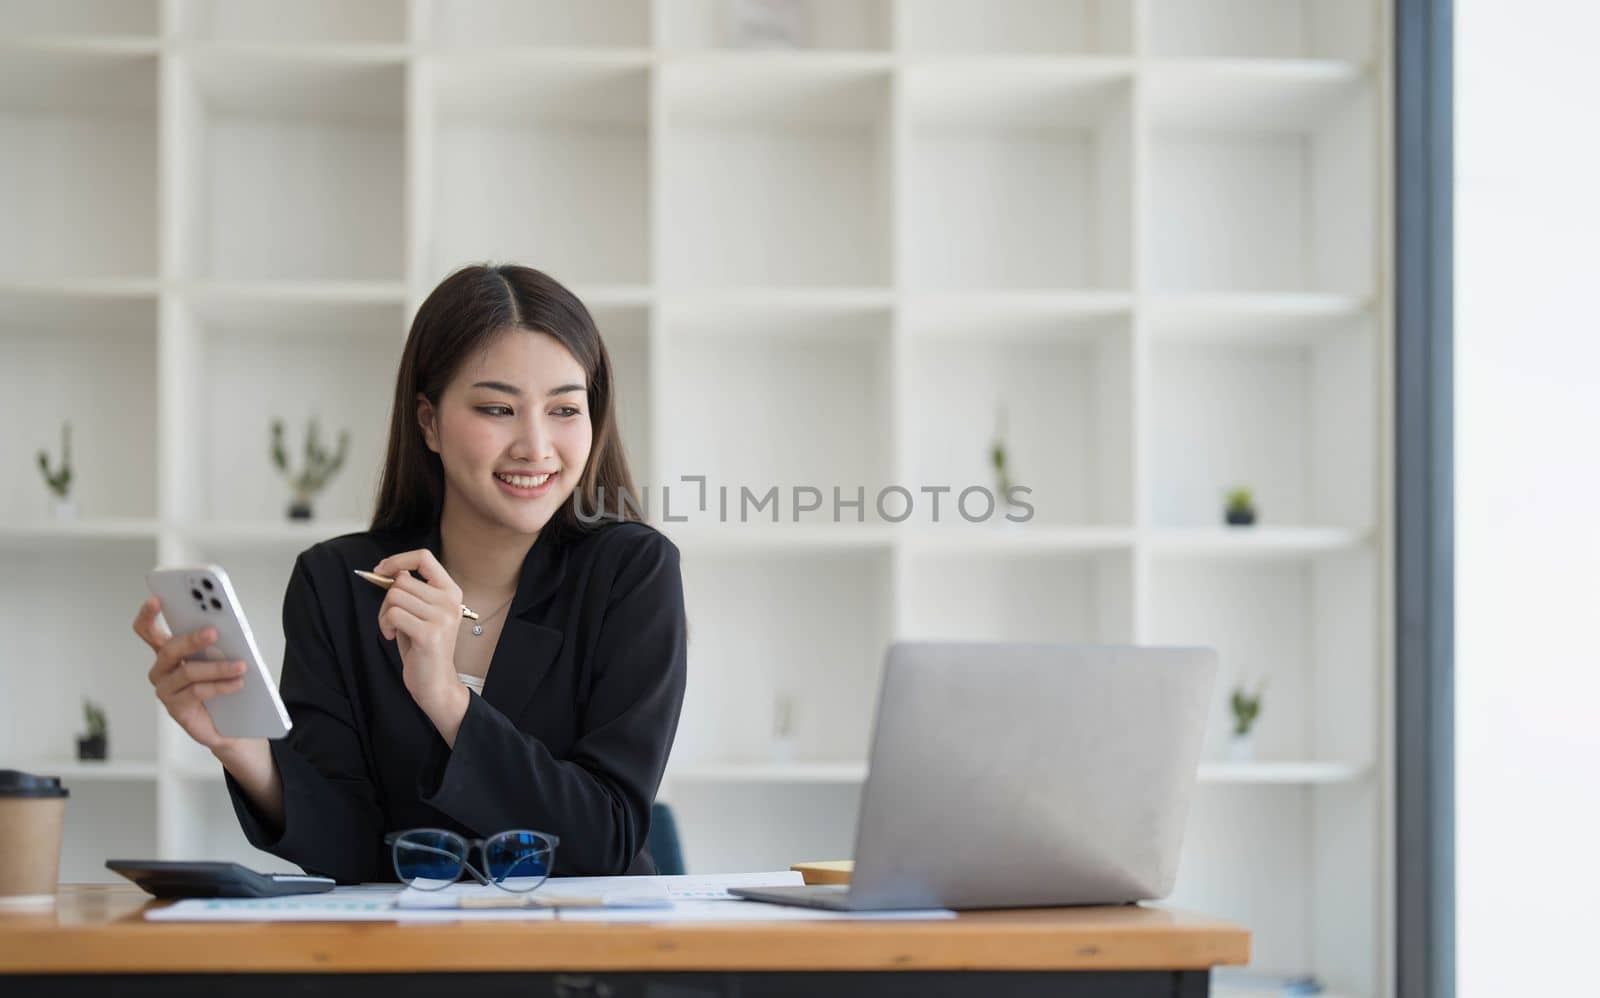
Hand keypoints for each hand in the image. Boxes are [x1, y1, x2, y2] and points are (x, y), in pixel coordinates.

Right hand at [134, 597, 246, 753]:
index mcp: (169, 652)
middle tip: (213, 632)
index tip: (156, 600)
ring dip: (218, 667)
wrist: (229, 721)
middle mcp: (162, 670)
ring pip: (188, 671)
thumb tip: (225, 626)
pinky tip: (237, 683)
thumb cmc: (221, 683)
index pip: (148, 631)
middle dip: (192, 639)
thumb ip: (216, 642)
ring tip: (241, 665)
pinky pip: (197, 692)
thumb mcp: (220, 656)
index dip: (148, 616)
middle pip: (169, 649)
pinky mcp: (176, 708)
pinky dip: (221, 686)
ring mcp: (166, 690)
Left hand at [372, 549, 463, 712]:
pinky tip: (391, 636)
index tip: (381, 570)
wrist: (436, 683)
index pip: (424, 558)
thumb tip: (392, 570)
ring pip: (394, 596)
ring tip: (392, 629)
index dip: (398, 559)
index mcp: (451, 592)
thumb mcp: (420, 613)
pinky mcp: (429, 633)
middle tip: (390, 618)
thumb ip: (412, 591)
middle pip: (402, 580)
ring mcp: (442, 617)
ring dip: (384, 613)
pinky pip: (393, 614)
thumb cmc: (423, 648)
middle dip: (386, 598)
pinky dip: (384, 625)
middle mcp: (450, 601)